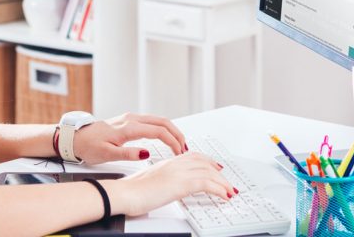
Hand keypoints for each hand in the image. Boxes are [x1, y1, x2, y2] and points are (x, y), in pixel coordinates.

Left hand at [72, 112, 187, 164]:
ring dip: (171, 130)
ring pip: (158, 120)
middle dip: (177, 134)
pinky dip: (163, 128)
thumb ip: (128, 154)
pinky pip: (151, 121)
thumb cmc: (89, 146)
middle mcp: (131, 119)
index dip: (172, 141)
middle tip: (185, 148)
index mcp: (128, 127)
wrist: (75, 137)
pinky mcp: (128, 120)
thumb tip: (146, 153)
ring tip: (179, 144)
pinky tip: (165, 137)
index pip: (159, 131)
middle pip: (162, 121)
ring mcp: (130, 118)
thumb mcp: (107, 154)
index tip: (180, 153)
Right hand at [105, 152, 235, 216]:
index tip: (215, 167)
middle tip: (227, 182)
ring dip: (222, 183)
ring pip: (209, 172)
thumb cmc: (131, 190)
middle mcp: (175, 164)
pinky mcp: (181, 183)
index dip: (207, 161)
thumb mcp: (149, 182)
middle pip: (204, 163)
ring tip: (229, 191)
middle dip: (219, 173)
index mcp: (167, 162)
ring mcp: (179, 172)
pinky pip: (207, 184)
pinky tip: (224, 196)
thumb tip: (166, 187)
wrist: (124, 192)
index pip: (193, 157)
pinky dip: (220, 190)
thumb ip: (161, 180)